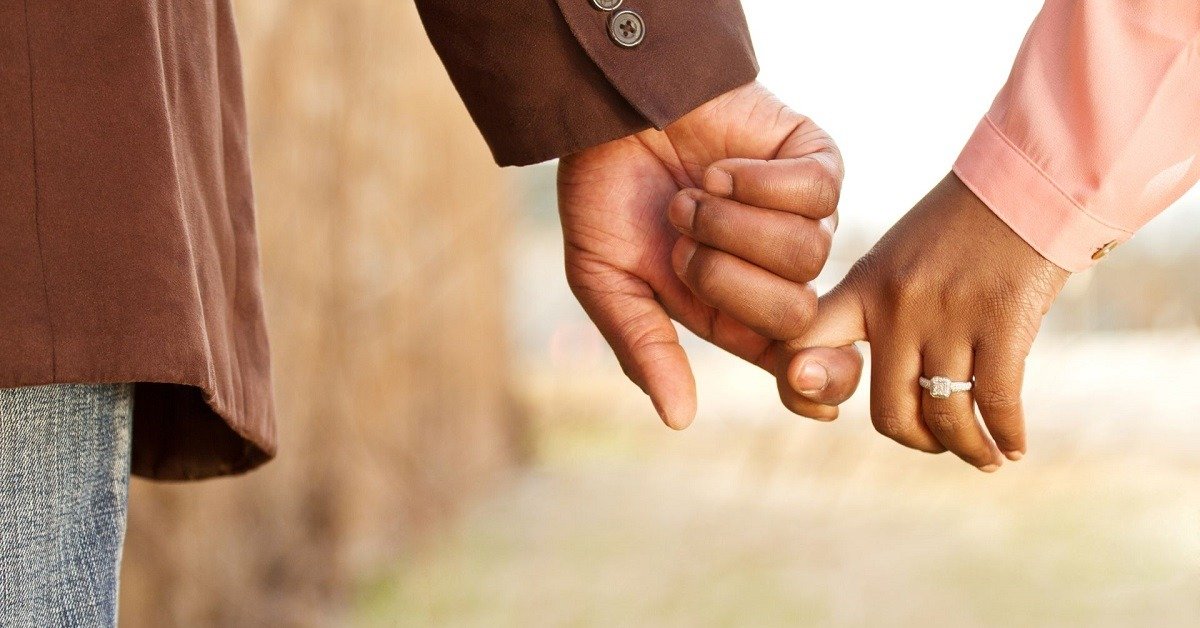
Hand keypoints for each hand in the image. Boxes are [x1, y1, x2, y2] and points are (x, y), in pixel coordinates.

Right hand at [558, 81, 861, 428]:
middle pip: (796, 313)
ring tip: (693, 195)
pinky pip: (817, 191)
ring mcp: (801, 215)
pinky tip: (721, 169)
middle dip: (726, 278)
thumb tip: (678, 419)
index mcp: (732, 310)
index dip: (814, 383)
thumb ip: (642, 346)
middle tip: (681, 241)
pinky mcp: (813, 161)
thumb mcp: (605, 280)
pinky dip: (760, 182)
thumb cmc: (605, 192)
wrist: (608, 106)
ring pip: (807, 252)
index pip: (796, 361)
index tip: (809, 392)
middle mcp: (776, 269)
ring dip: (733, 224)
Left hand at [778, 173, 1068, 470]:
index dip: (800, 390)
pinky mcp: (1002, 321)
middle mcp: (898, 307)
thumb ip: (875, 308)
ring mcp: (949, 316)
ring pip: (945, 416)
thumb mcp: (897, 257)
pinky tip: (1014, 447)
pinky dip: (1006, 437)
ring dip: (968, 450)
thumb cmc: (960, 228)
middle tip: (936, 441)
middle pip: (888, 412)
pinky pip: (997, 403)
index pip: (802, 346)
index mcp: (863, 288)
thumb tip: (879, 376)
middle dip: (916, 440)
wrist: (1025, 184)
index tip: (825, 409)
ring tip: (985, 457)